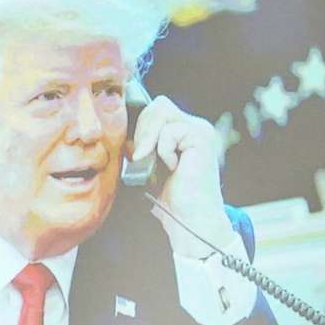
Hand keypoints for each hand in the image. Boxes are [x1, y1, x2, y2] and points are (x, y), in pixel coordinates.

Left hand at [129, 96, 234, 260]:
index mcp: (184, 131)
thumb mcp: (149, 166)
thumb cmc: (170, 199)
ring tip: (155, 163)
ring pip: (162, 112)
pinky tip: (173, 168)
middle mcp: (195, 126)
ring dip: (150, 140)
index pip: (156, 109)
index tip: (137, 153)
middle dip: (143, 130)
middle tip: (143, 158)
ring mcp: (201, 130)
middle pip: (159, 105)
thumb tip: (124, 131)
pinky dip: (163, 151)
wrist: (189, 219)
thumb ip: (143, 144)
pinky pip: (169, 131)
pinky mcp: (201, 137)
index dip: (141, 126)